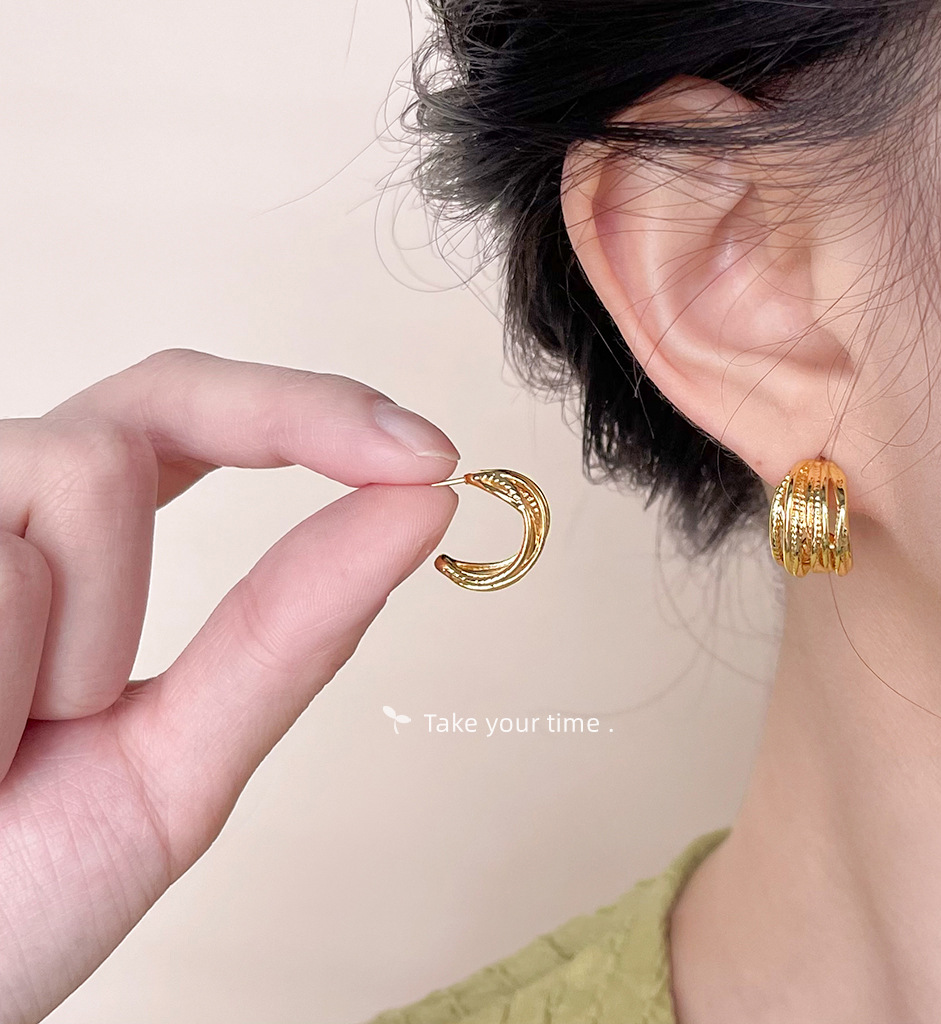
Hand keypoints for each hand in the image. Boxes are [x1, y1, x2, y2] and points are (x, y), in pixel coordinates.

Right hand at [0, 348, 459, 1023]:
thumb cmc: (18, 884)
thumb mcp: (176, 759)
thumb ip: (290, 631)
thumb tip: (420, 507)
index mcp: (80, 550)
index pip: (200, 420)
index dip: (316, 412)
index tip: (429, 455)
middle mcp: (7, 508)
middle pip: (161, 400)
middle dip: (274, 435)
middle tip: (380, 484)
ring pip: (88, 473)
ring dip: (88, 646)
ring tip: (17, 744)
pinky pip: (7, 564)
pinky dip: (16, 682)